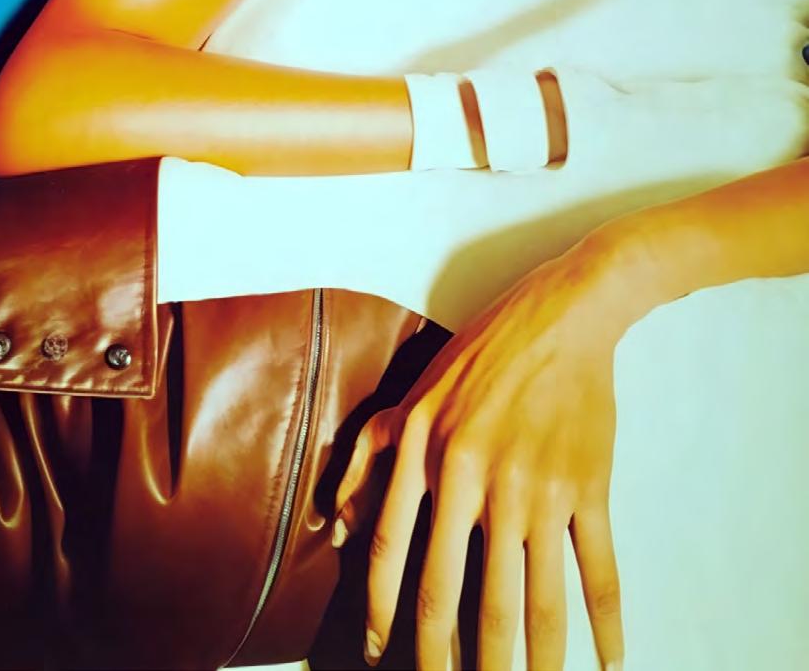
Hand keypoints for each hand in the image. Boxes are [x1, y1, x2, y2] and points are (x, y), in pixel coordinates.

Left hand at [334, 245, 628, 670]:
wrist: (564, 312)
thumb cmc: (484, 349)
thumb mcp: (413, 391)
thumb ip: (369, 456)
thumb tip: (341, 527)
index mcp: (429, 452)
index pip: (394, 551)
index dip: (382, 611)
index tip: (379, 654)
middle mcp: (477, 477)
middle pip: (459, 594)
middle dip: (454, 659)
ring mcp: (536, 487)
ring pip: (530, 599)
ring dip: (529, 660)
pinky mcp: (588, 487)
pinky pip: (596, 570)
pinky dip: (605, 625)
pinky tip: (607, 661)